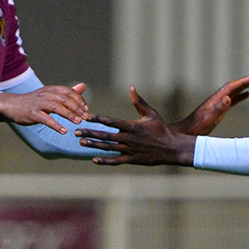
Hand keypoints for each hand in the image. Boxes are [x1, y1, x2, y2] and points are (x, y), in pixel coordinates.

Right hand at [0, 83, 87, 133]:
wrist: (13, 105)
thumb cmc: (35, 102)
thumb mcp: (50, 94)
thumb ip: (67, 92)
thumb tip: (83, 86)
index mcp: (51, 89)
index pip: (68, 92)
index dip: (79, 100)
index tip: (87, 109)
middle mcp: (46, 94)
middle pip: (64, 99)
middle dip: (77, 108)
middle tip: (86, 117)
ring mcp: (38, 103)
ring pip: (57, 108)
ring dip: (69, 115)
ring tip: (78, 122)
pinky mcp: (32, 113)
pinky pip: (46, 119)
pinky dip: (56, 125)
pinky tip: (63, 131)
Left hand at [78, 87, 194, 165]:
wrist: (172, 148)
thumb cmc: (162, 129)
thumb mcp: (151, 114)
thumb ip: (139, 102)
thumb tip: (131, 88)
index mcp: (132, 126)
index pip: (111, 122)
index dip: (98, 119)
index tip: (86, 116)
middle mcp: (129, 138)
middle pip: (106, 136)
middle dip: (90, 133)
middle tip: (76, 132)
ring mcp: (130, 150)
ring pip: (108, 148)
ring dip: (94, 145)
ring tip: (81, 142)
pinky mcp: (132, 160)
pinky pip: (116, 161)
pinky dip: (105, 160)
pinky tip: (94, 159)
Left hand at [170, 75, 248, 135]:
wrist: (186, 133)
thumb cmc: (196, 127)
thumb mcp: (209, 119)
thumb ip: (219, 109)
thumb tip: (228, 98)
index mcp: (215, 100)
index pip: (230, 87)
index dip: (242, 82)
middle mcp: (216, 100)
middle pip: (232, 87)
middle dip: (244, 82)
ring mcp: (217, 105)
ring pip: (232, 93)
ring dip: (243, 87)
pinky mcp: (218, 111)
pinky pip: (231, 101)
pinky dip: (239, 97)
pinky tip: (245, 96)